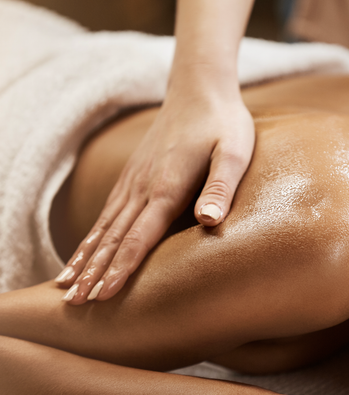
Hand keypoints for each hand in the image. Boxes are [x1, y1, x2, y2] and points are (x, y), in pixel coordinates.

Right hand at [55, 79, 254, 304]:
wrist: (199, 90)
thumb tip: (209, 221)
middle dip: (94, 272)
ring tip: (67, 287)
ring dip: (86, 257)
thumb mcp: (234, 152)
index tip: (104, 295)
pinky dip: (92, 235)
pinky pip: (107, 211)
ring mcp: (134, 179)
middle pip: (115, 237)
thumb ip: (221, 186)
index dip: (122, 267)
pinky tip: (84, 250)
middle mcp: (143, 186)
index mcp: (168, 186)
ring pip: (105, 226)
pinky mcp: (133, 174)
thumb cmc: (223, 123)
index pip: (140, 235)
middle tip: (76, 304)